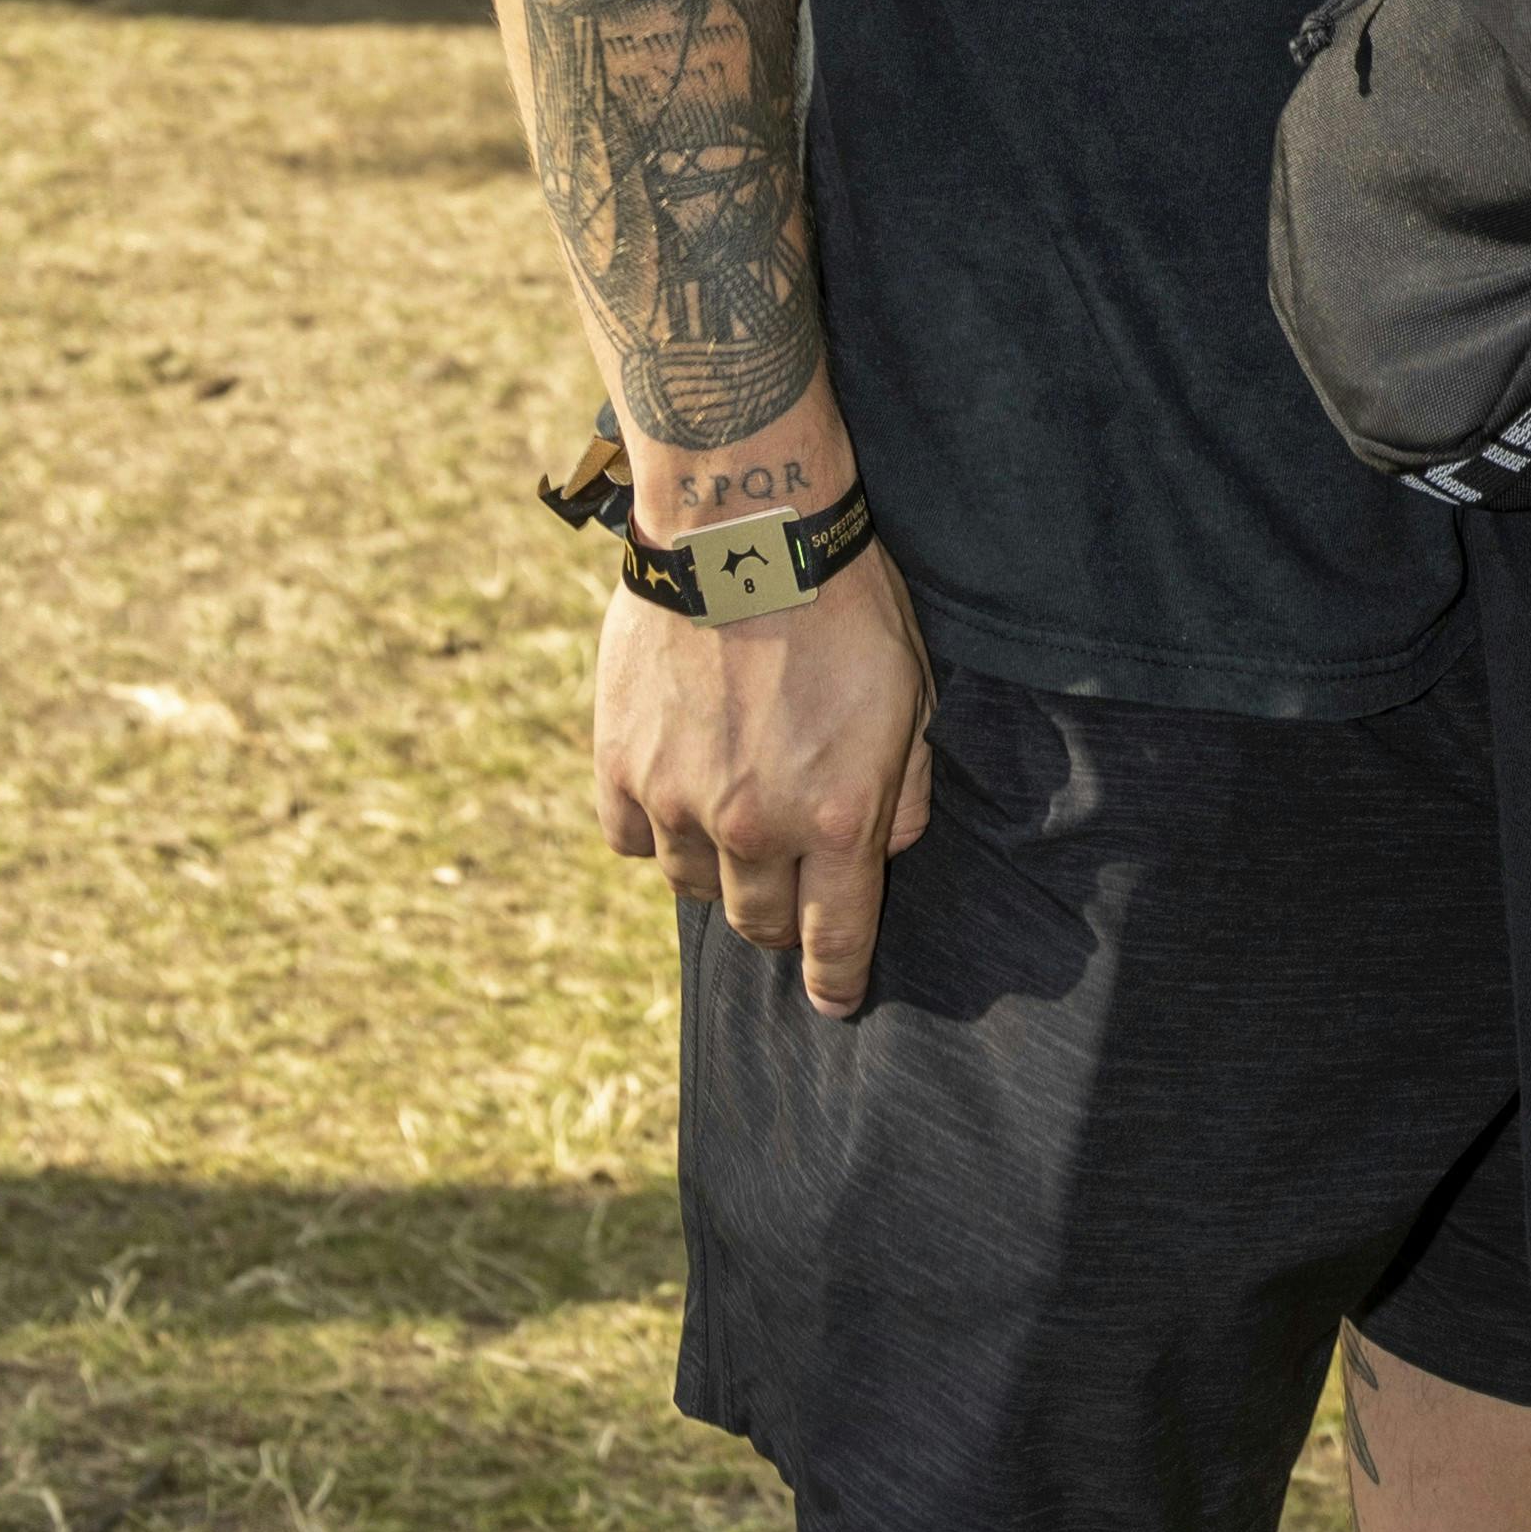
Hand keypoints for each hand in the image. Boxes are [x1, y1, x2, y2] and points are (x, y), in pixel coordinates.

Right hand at [590, 540, 934, 1019]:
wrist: (746, 527)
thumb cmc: (848, 603)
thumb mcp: (911, 695)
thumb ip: (902, 789)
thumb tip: (888, 847)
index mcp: (833, 820)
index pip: (836, 938)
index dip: (837, 981)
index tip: (836, 1004)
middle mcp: (751, 827)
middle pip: (760, 921)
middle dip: (783, 920)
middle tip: (792, 896)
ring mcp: (676, 800)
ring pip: (694, 886)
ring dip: (721, 874)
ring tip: (737, 831)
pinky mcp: (619, 764)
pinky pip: (631, 839)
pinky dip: (655, 831)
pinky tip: (678, 799)